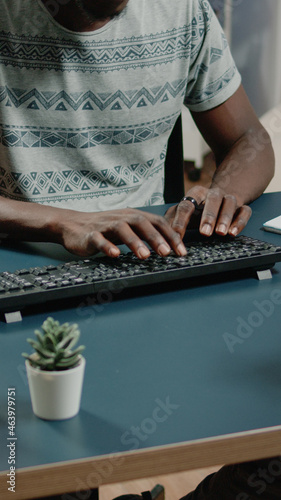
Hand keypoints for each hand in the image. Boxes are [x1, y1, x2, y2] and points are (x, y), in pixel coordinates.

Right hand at [58, 208, 186, 258]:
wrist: (72, 225)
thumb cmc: (104, 228)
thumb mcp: (128, 228)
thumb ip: (145, 234)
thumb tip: (169, 247)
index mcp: (133, 215)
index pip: (157, 222)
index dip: (170, 235)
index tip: (181, 251)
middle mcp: (121, 217)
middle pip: (141, 223)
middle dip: (156, 238)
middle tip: (168, 253)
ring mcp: (105, 225)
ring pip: (122, 229)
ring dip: (134, 242)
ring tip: (145, 256)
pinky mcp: (90, 235)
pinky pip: (99, 239)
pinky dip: (107, 246)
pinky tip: (115, 255)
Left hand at [165, 185, 251, 237]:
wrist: (219, 198)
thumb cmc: (197, 209)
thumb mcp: (182, 212)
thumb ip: (171, 221)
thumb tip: (160, 234)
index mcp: (196, 193)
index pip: (187, 205)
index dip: (181, 221)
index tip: (177, 236)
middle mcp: (213, 193)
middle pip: (212, 199)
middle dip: (208, 216)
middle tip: (204, 232)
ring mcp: (229, 199)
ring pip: (229, 203)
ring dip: (225, 218)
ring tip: (221, 233)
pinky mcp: (242, 207)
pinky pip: (245, 211)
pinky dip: (240, 221)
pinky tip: (233, 233)